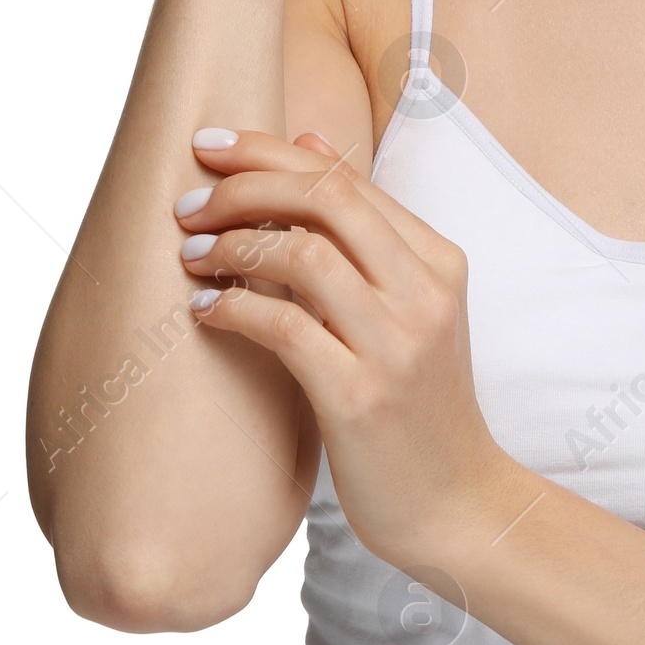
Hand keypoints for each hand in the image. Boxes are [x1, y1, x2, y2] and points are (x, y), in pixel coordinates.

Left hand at [174, 128, 513, 571]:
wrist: (456, 504)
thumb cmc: (417, 402)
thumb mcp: (407, 304)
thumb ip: (363, 229)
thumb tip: (309, 141)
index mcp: (439, 259)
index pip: (346, 177)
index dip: (271, 151)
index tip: (211, 146)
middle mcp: (426, 290)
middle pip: (327, 198)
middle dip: (246, 186)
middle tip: (189, 202)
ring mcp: (397, 344)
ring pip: (304, 254)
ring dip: (232, 245)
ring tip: (190, 256)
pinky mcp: (361, 397)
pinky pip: (286, 328)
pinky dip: (235, 308)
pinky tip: (205, 312)